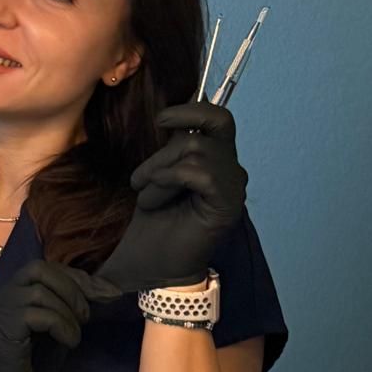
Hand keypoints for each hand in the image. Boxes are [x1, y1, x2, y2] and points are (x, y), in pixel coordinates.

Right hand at [0, 259, 120, 371]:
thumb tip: (100, 292)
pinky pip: (38, 313)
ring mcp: (2, 309)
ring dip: (67, 312)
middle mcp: (6, 295)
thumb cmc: (27, 369)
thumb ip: (68, 311)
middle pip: (41, 268)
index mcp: (17, 293)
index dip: (79, 278)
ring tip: (74, 335)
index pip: (48, 269)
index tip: (106, 293)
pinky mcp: (4, 326)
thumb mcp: (55, 333)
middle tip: (86, 317)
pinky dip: (61, 326)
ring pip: (41, 290)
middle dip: (72, 288)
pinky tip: (68, 343)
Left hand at [96, 100, 246, 293]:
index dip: (194, 108)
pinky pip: (198, 172)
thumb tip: (186, 102)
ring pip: (197, 149)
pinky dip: (167, 181)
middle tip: (138, 178)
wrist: (152, 269)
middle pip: (211, 127)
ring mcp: (233, 187)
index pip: (219, 118)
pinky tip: (152, 202)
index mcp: (218, 162)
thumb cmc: (155, 227)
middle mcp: (232, 172)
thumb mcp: (160, 173)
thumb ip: (176, 144)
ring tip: (144, 196)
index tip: (161, 120)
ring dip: (159, 171)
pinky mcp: (228, 203)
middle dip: (166, 149)